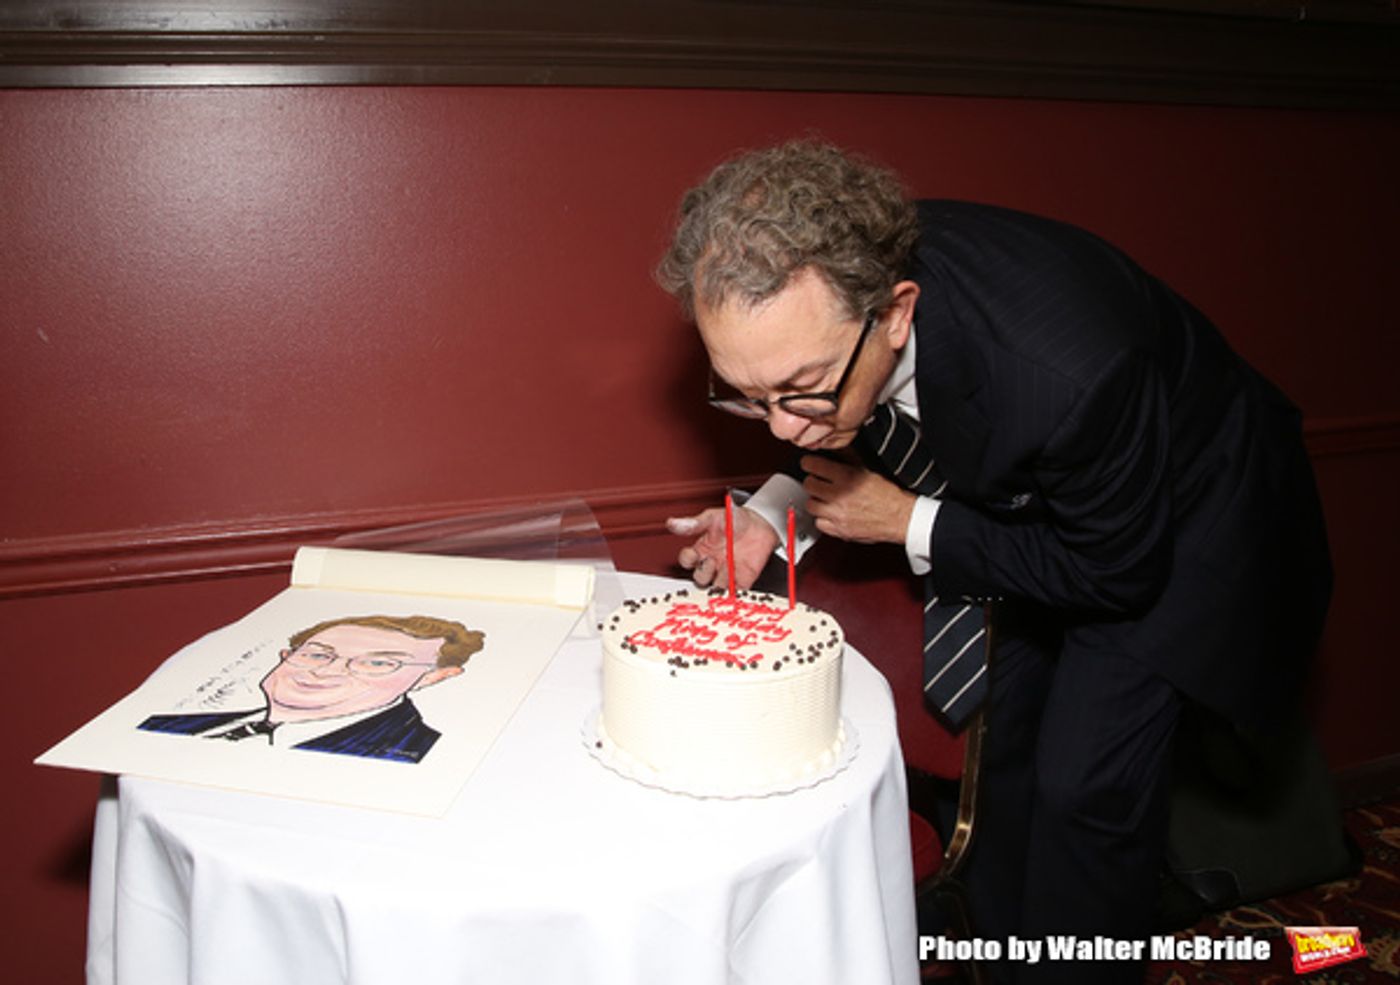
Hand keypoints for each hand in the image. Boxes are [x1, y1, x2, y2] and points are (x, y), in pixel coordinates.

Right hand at [667, 505, 778, 590]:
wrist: (761, 523)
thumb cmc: (735, 519)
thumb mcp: (714, 517)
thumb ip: (694, 523)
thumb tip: (672, 523)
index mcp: (701, 549)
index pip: (687, 560)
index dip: (688, 560)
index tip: (694, 554)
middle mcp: (712, 563)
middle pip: (699, 578)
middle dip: (704, 572)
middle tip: (712, 561)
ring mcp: (726, 573)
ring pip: (717, 587)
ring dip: (721, 580)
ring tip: (729, 566)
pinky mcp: (742, 580)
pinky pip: (736, 592)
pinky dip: (736, 591)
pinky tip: (738, 580)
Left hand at [801, 455, 915, 544]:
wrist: (900, 517)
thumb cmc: (889, 495)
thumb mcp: (868, 469)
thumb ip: (848, 458)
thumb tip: (836, 447)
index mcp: (846, 477)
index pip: (813, 466)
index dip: (809, 463)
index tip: (809, 464)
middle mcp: (839, 496)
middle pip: (808, 485)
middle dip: (813, 481)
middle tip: (819, 482)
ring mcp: (838, 515)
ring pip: (810, 505)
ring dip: (816, 500)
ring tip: (825, 498)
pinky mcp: (840, 530)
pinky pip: (819, 524)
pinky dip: (823, 519)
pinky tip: (830, 514)